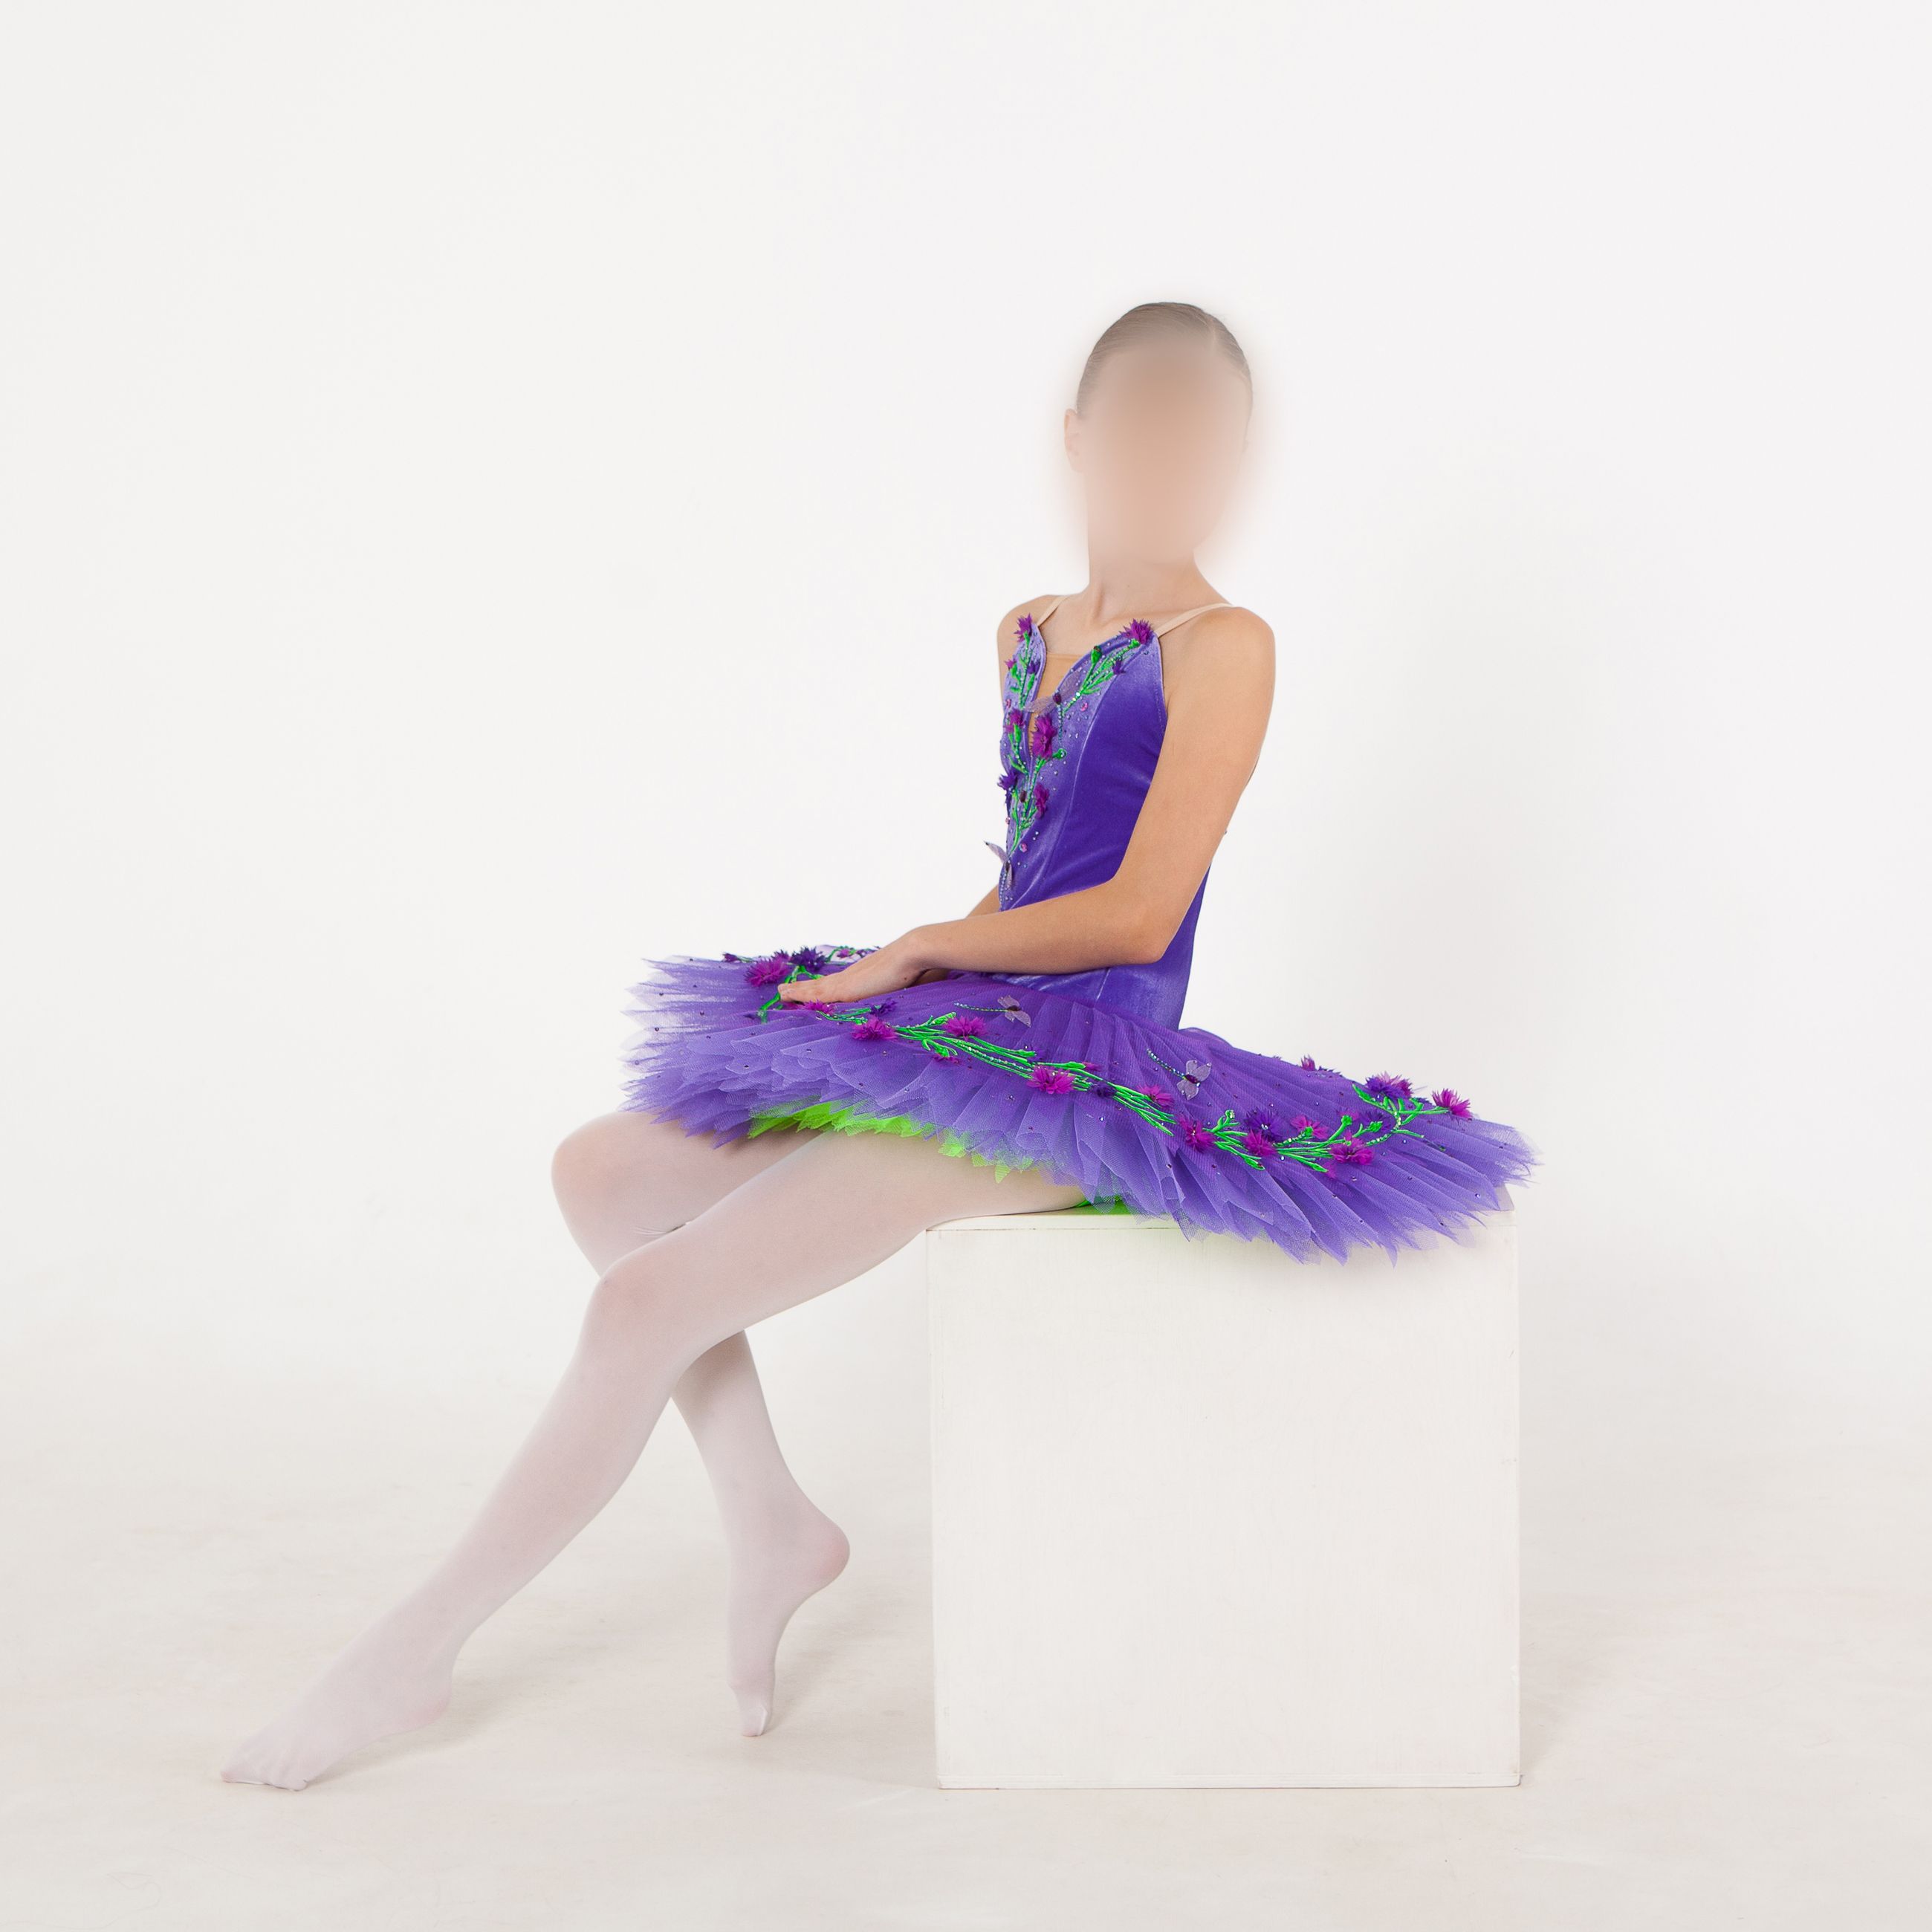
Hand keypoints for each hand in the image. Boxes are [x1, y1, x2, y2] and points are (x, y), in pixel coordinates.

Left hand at [778, 934, 930, 1005]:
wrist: (916, 953)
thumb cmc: (920, 967)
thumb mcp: (911, 984)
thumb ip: (907, 989)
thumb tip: (917, 992)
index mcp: (868, 976)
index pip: (842, 984)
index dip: (827, 988)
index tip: (817, 990)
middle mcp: (854, 975)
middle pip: (824, 985)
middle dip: (806, 989)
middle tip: (787, 991)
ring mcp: (847, 980)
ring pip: (816, 988)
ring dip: (798, 991)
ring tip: (781, 993)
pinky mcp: (843, 988)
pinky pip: (815, 994)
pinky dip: (799, 995)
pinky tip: (785, 997)